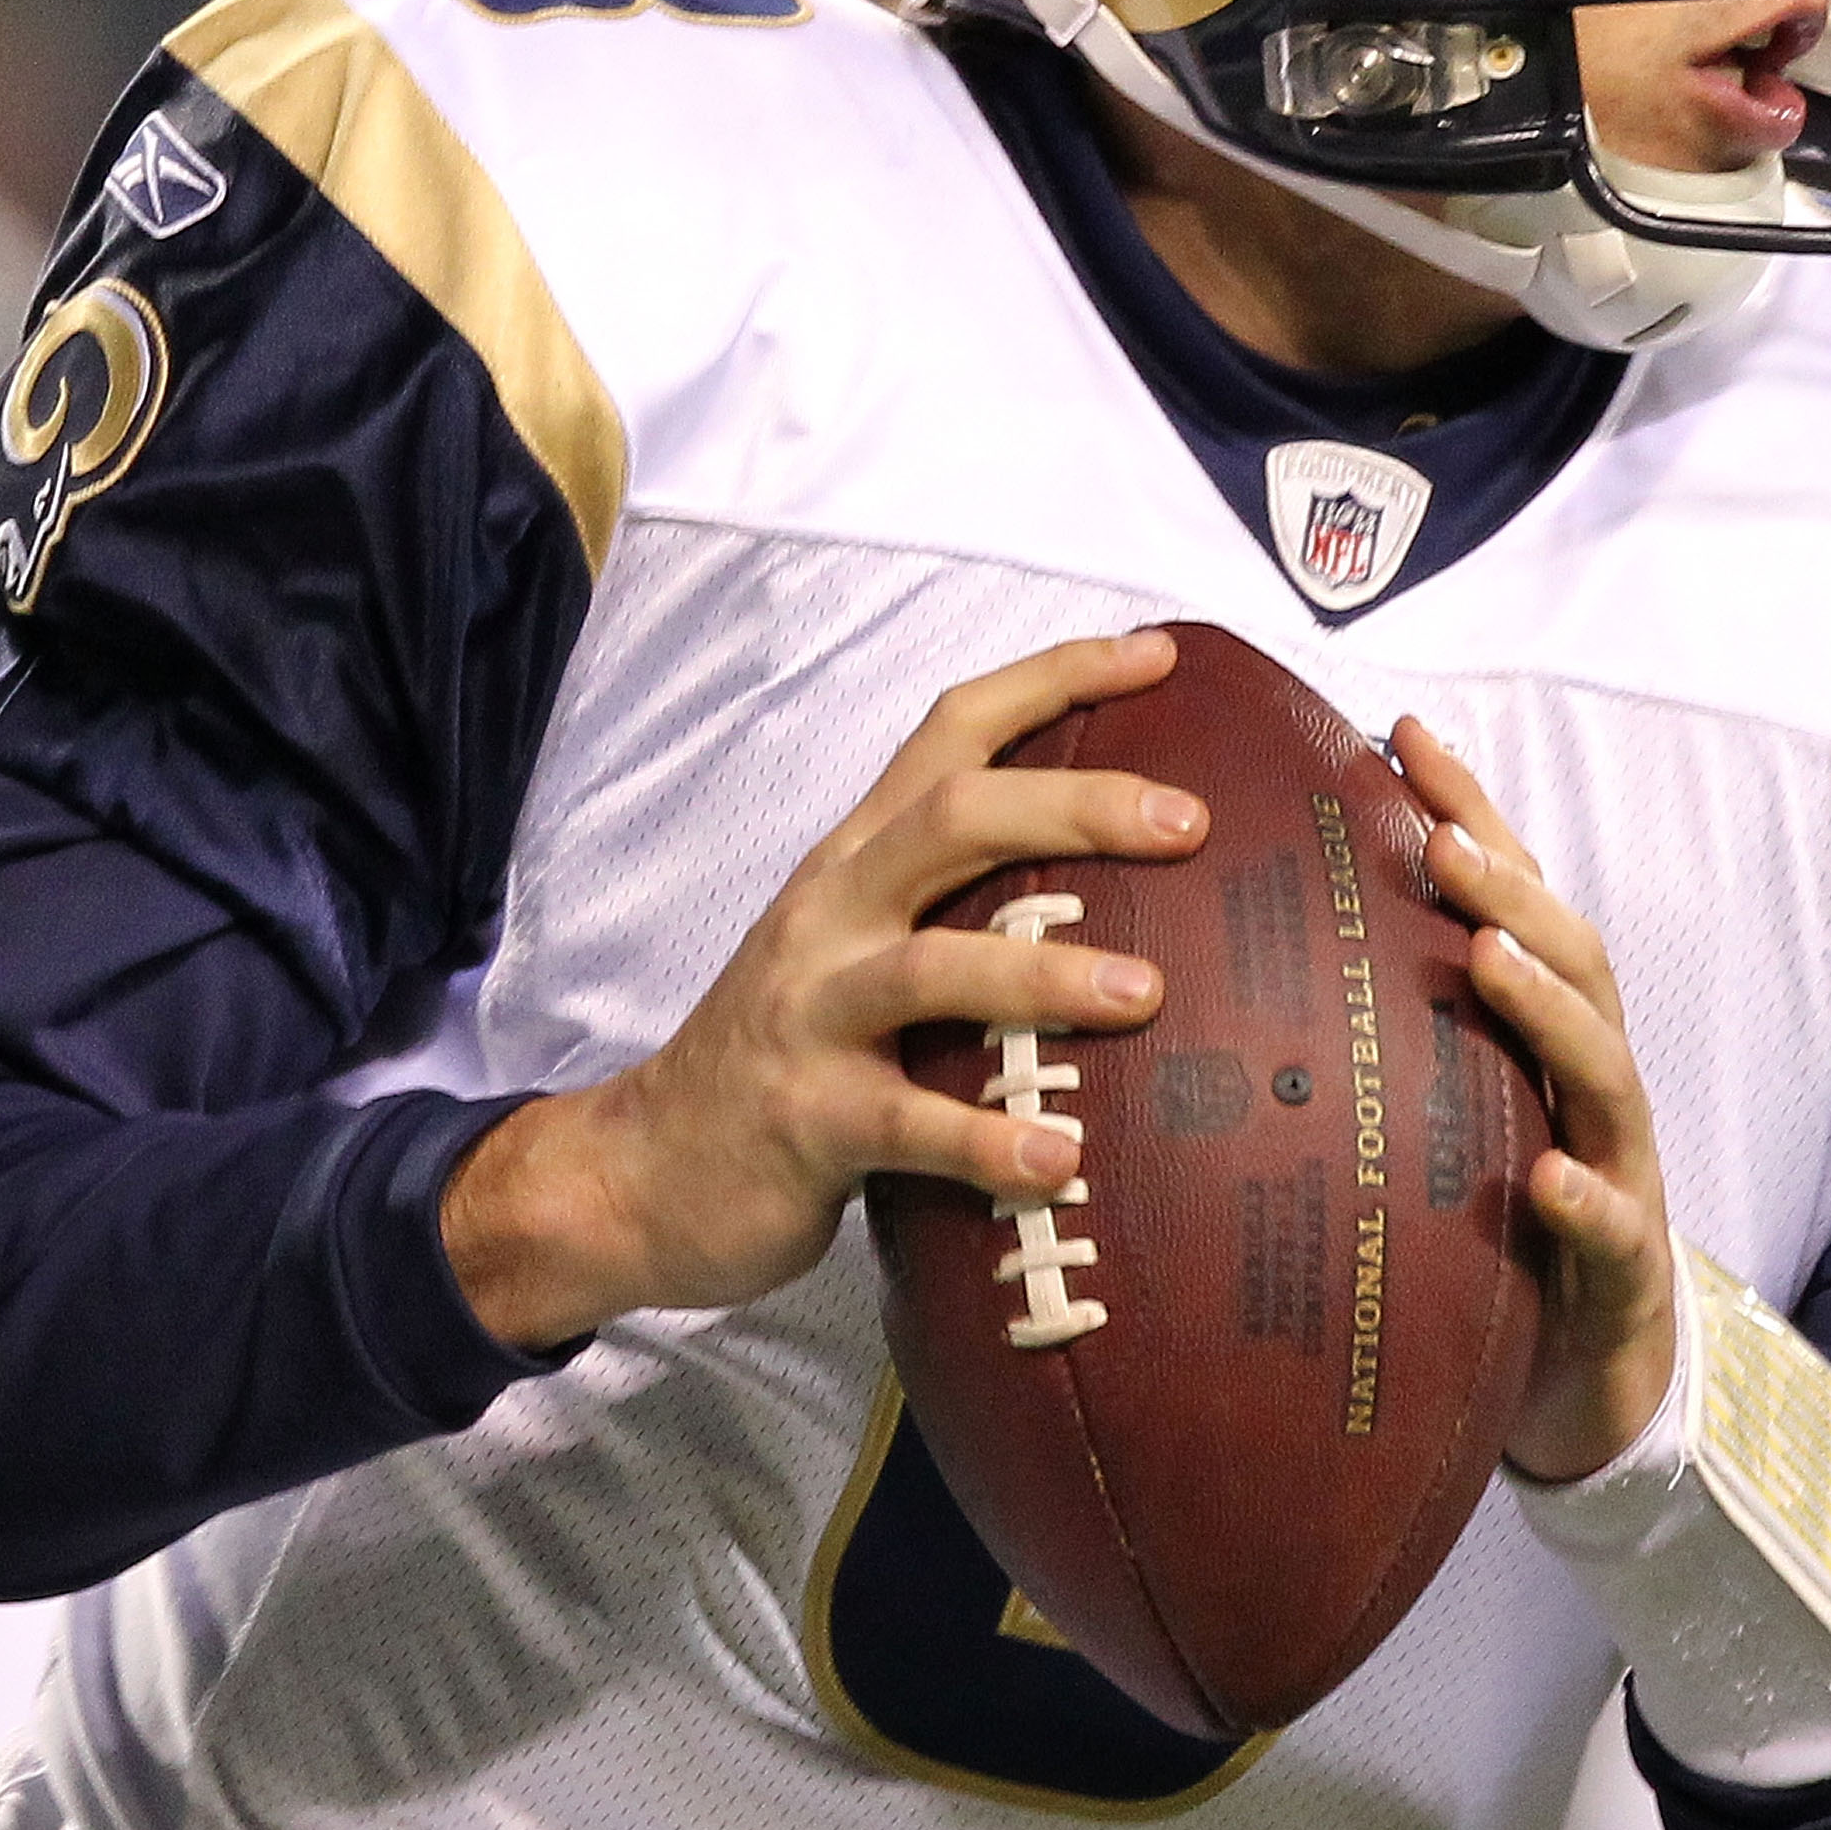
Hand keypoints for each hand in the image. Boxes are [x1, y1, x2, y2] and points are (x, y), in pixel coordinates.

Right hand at [441, 632, 1201, 1349]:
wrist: (642, 1173)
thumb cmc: (788, 1058)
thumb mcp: (859, 954)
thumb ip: (963, 913)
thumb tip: (1125, 898)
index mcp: (857, 860)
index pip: (951, 732)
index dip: (1053, 680)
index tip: (1159, 656)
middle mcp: (832, 914)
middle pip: (954, 819)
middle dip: (1078, 806)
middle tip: (1189, 822)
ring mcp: (812, 1013)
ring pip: (933, 967)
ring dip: (1046, 975)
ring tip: (1146, 993)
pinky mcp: (806, 1119)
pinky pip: (908, 1124)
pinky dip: (989, 1142)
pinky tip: (1064, 1161)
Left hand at [1396, 717, 1675, 1483]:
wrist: (1590, 1384)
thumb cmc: (1497, 1238)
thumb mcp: (1437, 1122)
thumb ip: (1380, 1039)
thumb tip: (1243, 952)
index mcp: (1541, 1038)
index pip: (1513, 902)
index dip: (1470, 811)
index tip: (1400, 731)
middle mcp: (1586, 1085)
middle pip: (1572, 961)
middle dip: (1511, 891)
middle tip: (1442, 840)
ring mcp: (1618, 1168)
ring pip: (1602, 1070)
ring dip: (1547, 1007)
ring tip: (1490, 959)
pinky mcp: (1623, 1269)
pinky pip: (1612, 1229)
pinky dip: (1583, 1198)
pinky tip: (1545, 1177)